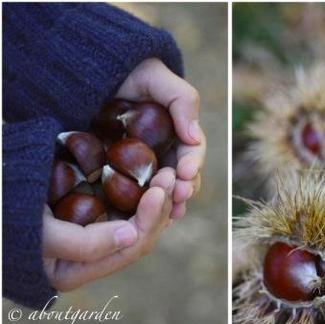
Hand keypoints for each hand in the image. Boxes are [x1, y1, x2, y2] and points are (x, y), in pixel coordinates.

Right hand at [43, 168, 173, 290]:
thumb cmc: (10, 227)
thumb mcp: (46, 238)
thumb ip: (87, 244)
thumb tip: (131, 235)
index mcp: (81, 271)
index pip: (131, 248)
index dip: (149, 219)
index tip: (158, 190)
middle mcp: (91, 259)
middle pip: (140, 237)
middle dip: (158, 206)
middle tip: (167, 175)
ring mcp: (93, 240)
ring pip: (137, 224)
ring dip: (154, 200)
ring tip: (165, 174)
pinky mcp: (89, 221)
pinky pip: (124, 212)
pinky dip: (140, 197)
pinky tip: (150, 180)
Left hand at [115, 58, 205, 218]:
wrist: (95, 75)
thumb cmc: (130, 73)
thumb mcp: (158, 78)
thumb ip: (183, 101)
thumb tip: (195, 138)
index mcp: (177, 133)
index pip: (192, 152)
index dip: (192, 164)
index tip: (186, 172)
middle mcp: (165, 152)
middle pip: (182, 177)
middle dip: (184, 187)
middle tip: (179, 195)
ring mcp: (144, 165)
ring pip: (163, 189)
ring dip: (169, 202)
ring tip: (168, 214)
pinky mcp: (124, 174)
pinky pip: (138, 195)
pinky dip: (145, 207)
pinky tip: (145, 216)